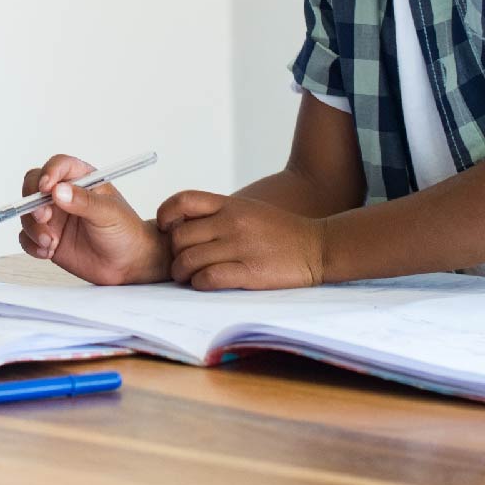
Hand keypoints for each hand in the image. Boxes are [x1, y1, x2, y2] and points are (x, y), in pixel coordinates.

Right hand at [17, 154, 168, 284]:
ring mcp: (54, 217)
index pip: (58, 166)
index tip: (46, 188)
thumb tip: (59, 191)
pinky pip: (27, 237)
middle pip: (33, 186)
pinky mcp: (48, 237)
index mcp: (81, 179)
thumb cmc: (125, 232)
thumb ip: (84, 201)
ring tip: (50, 242)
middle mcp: (63, 195)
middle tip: (43, 217)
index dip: (48, 173)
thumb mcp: (109, 213)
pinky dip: (32, 244)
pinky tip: (47, 251)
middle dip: (32, 202)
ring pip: (27, 213)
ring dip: (32, 227)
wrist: (128, 264)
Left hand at [156, 191, 325, 290]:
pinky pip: (208, 278)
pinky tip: (204, 283)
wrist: (319, 246)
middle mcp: (232, 222)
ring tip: (188, 277)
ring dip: (182, 272)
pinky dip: (199, 283)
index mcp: (230, 205)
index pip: (182, 200)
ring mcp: (240, 246)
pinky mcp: (250, 272)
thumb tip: (183, 225)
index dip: (165, 214)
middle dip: (173, 252)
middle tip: (180, 263)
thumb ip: (217, 214)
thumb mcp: (248, 210)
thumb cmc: (280, 231)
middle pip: (179, 236)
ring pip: (189, 259)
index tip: (165, 228)